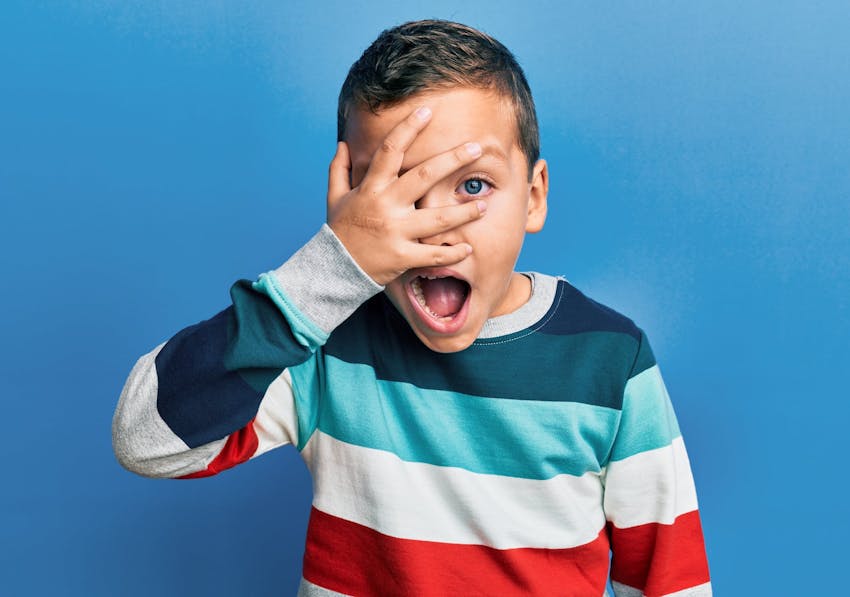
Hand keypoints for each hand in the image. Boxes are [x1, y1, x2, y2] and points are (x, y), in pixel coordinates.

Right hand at [327, 106, 486, 285]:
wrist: (333, 268)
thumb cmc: (339, 231)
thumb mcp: (335, 198)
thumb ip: (340, 170)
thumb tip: (343, 144)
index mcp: (371, 188)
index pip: (389, 151)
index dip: (407, 129)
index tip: (427, 111)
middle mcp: (385, 206)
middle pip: (424, 177)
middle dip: (452, 160)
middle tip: (477, 149)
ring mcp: (395, 232)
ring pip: (437, 219)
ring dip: (464, 212)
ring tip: (484, 205)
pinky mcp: (402, 257)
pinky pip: (433, 255)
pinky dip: (452, 253)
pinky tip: (467, 248)